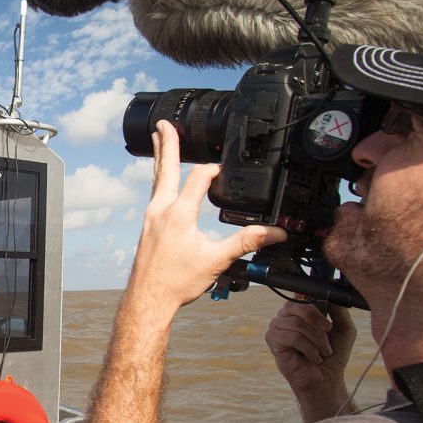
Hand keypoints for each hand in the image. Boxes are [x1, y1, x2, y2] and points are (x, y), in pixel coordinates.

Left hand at [127, 120, 286, 313]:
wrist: (148, 300)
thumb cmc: (177, 282)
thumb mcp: (217, 260)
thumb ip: (247, 242)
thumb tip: (275, 233)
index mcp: (179, 213)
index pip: (199, 178)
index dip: (215, 170)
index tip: (224, 170)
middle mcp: (161, 210)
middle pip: (166, 168)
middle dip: (168, 144)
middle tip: (163, 123)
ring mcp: (150, 218)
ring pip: (156, 180)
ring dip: (160, 158)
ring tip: (157, 140)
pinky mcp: (146, 227)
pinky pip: (153, 195)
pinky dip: (159, 180)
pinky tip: (162, 183)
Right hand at [265, 301, 356, 421]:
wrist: (327, 378)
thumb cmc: (333, 355)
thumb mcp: (344, 328)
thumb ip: (339, 309)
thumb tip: (333, 292)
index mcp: (301, 310)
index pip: (302, 294)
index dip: (314, 300)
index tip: (328, 314)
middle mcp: (287, 315)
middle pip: (298, 305)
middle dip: (318, 321)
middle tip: (328, 332)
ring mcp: (277, 326)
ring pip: (297, 324)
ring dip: (316, 340)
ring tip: (323, 352)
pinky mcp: (273, 340)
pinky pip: (291, 337)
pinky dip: (308, 348)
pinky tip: (313, 357)